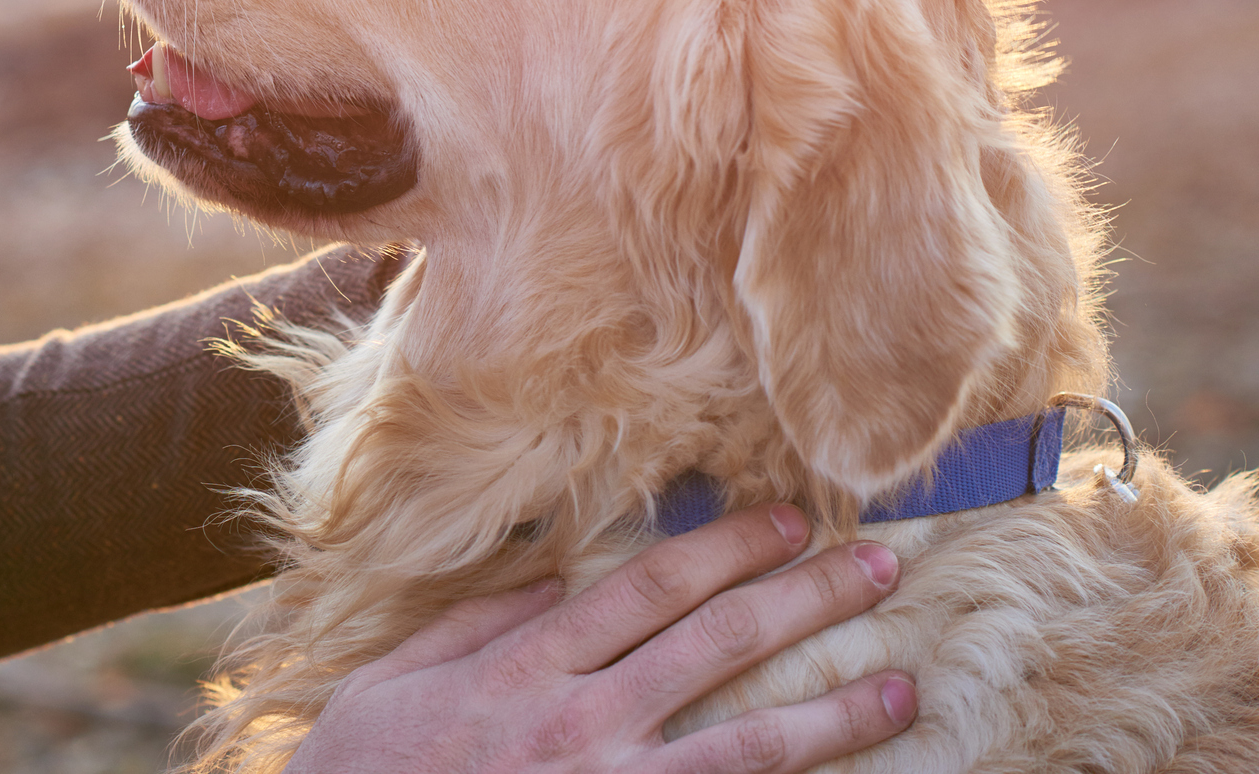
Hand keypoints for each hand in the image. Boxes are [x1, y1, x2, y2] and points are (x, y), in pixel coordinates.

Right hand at [289, 505, 914, 772]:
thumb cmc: (364, 773)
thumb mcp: (397, 679)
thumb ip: (480, 623)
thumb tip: (558, 578)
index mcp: (526, 665)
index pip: (648, 588)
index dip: (726, 548)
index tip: (787, 520)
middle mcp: (579, 722)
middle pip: (716, 645)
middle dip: (804, 600)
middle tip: (879, 565)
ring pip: (744, 744)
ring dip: (833, 712)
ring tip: (903, 688)